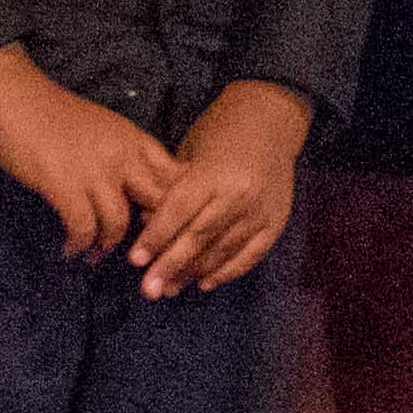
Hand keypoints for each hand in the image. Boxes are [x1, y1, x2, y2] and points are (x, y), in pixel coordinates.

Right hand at [0, 48, 173, 261]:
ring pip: (119, 223)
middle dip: (150, 234)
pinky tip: (70, 250)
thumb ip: (125, 156)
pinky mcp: (65, 185)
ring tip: (95, 256)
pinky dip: (78, 245)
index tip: (159, 225)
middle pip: (157, 204)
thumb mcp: (106, 130)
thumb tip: (137, 189)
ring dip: (107, 246)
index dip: (174, 207)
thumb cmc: (55, 114)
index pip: (175, 178)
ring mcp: (95, 172)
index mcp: (136, 140)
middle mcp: (123, 156)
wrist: (15, 98)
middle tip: (135, 252)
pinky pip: (83, 228)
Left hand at [131, 84, 307, 298]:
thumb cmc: (220, 134)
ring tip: (169, 289)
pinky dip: (227, 272)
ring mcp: (260, 211)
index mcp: (213, 173)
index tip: (135, 261)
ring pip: (222, 250)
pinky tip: (205, 283)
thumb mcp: (190, 153)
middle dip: (170, 265)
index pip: (179, 211)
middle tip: (148, 290)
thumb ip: (173, 190)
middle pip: (199, 237)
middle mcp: (238, 194)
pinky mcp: (276, 221)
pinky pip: (250, 255)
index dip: (156, 238)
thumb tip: (149, 226)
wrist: (271, 122)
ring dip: (194, 273)